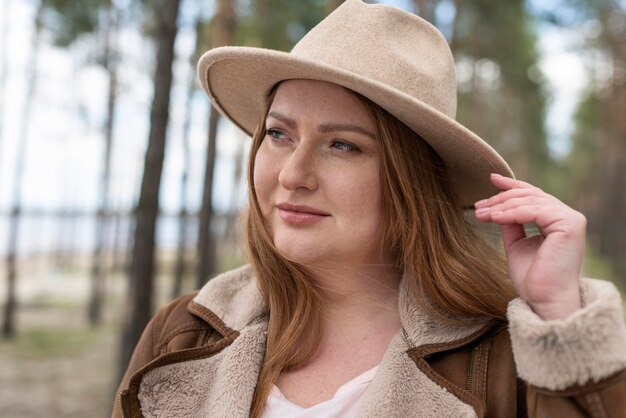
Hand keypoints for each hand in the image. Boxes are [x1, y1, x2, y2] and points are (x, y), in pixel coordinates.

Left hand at [474, 174, 585, 319]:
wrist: (544, 300)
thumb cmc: (532, 278)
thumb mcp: (516, 244)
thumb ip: (512, 224)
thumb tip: (498, 207)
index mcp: (558, 220)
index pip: (533, 195)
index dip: (512, 186)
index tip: (491, 179)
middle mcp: (568, 216)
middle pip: (529, 196)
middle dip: (500, 198)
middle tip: (477, 206)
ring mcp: (571, 219)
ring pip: (530, 201)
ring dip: (501, 206)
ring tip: (481, 213)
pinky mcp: (569, 224)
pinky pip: (534, 211)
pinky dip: (512, 213)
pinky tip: (495, 217)